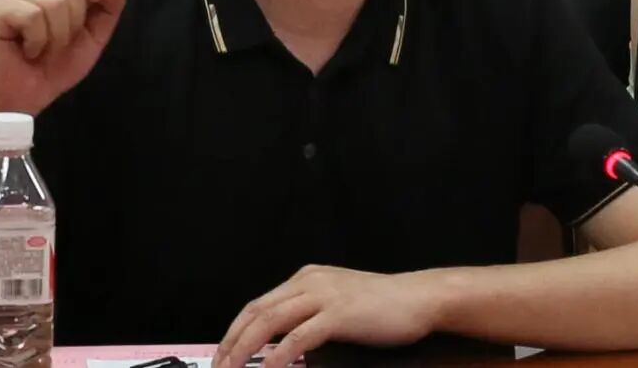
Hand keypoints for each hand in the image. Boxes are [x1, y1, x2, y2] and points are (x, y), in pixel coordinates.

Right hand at [0, 0, 124, 114]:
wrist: (25, 98)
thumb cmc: (55, 66)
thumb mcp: (94, 35)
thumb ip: (109, 6)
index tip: (94, 0)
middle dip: (75, 21)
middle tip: (58, 41)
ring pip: (55, 1)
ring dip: (57, 36)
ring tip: (42, 48)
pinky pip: (34, 16)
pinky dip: (39, 41)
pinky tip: (28, 51)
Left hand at [214, 266, 437, 367]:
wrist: (418, 298)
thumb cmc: (382, 305)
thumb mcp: (337, 301)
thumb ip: (309, 311)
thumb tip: (281, 339)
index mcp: (306, 278)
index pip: (258, 304)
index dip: (235, 330)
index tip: (222, 354)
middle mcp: (309, 281)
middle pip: (257, 312)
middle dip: (232, 341)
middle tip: (219, 366)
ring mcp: (323, 296)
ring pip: (271, 321)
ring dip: (246, 348)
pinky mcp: (339, 314)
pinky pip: (300, 336)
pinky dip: (279, 354)